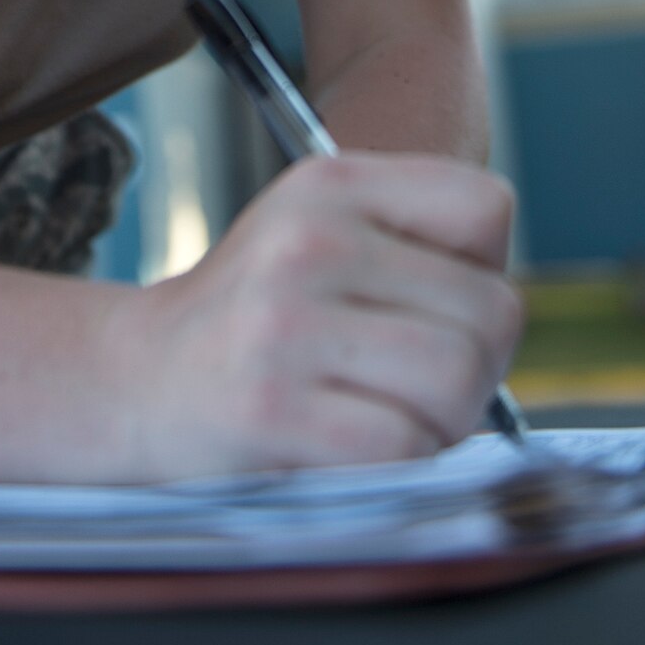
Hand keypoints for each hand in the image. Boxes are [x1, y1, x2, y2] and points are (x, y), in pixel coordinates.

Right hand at [128, 151, 522, 477]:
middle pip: (491, 311)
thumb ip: (414, 241)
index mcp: (329, 181)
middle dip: (477, 368)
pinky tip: (354, 448)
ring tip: (387, 414)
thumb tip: (506, 312)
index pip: (487, 209)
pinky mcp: (273, 406)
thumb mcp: (317, 232)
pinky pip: (406, 446)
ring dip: (443, 423)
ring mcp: (285, 322)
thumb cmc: (257, 318)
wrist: (137, 380)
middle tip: (417, 383)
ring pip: (458, 382)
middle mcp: (307, 238)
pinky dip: (400, 463)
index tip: (431, 303)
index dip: (482, 272)